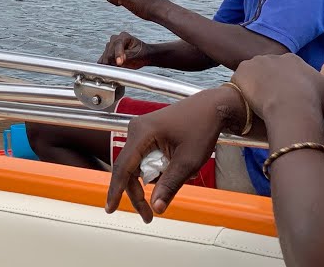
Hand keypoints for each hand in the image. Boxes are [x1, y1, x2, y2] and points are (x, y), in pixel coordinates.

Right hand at [98, 31, 151, 68]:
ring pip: (105, 55)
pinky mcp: (107, 52)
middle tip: (120, 68)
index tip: (119, 63)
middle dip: (113, 60)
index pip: (118, 44)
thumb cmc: (142, 54)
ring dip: (110, 63)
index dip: (118, 54)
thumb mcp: (138, 55)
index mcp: (124, 36)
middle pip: (109, 51)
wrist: (143, 55)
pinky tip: (110, 68)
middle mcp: (116, 39)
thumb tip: (117, 61)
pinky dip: (106, 64)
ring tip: (118, 68)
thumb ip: (128, 57)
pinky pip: (103, 59)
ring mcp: (110, 45)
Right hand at [105, 87, 239, 221]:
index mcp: (142, 133)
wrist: (212, 107)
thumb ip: (170, 185)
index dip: (116, 190)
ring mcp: (141, 131)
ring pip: (138, 166)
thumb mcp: (188, 162)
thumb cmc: (201, 127)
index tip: (110, 208)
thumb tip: (157, 207)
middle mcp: (136, 130)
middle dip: (138, 193)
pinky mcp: (148, 134)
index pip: (123, 167)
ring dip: (153, 180)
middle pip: (129, 170)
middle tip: (149, 215)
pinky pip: (146, 158)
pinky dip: (158, 169)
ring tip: (180, 177)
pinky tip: (176, 167)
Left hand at [233, 53, 323, 131]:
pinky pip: (239, 79)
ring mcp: (256, 63)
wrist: (291, 108)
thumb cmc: (314, 100)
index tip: (287, 95)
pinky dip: (241, 87)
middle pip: (269, 69)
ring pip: (254, 73)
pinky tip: (245, 100)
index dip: (286, 82)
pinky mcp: (242, 71)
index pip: (287, 68)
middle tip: (272, 100)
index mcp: (293, 59)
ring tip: (257, 101)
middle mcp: (274, 57)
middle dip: (270, 81)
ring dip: (255, 83)